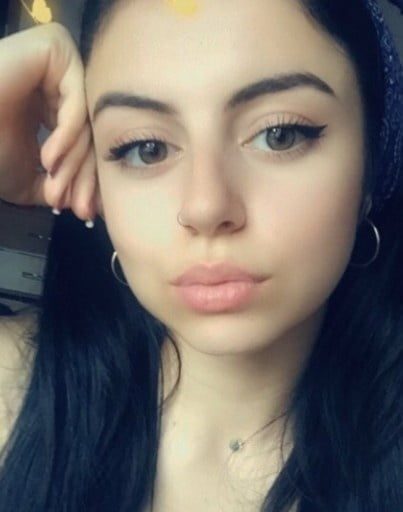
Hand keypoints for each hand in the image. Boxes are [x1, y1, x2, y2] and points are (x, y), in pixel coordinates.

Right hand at [0, 22, 98, 220]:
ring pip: (85, 120)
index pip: (85, 144)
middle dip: (84, 178)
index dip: (86, 180)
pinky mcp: (55, 48)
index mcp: (52, 105)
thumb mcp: (30, 179)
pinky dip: (67, 134)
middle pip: (90, 134)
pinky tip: (49, 159)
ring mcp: (59, 62)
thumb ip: (62, 186)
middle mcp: (59, 82)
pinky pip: (75, 98)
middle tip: (80, 209)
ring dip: (73, 163)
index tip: (84, 211)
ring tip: (54, 190)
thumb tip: (95, 205)